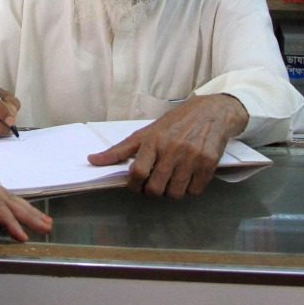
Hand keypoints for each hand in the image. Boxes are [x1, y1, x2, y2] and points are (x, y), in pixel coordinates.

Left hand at [85, 94, 249, 198]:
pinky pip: (194, 191)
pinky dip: (190, 188)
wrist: (212, 111)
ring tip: (172, 179)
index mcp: (153, 140)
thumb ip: (120, 149)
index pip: (137, 173)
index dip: (134, 186)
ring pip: (176, 193)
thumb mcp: (146, 132)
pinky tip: (188, 175)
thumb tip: (91, 160)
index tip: (136, 186)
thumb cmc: (175, 122)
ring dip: (171, 191)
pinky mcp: (209, 163)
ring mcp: (192, 157)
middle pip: (156, 189)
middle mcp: (172, 149)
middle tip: (155, 184)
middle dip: (152, 191)